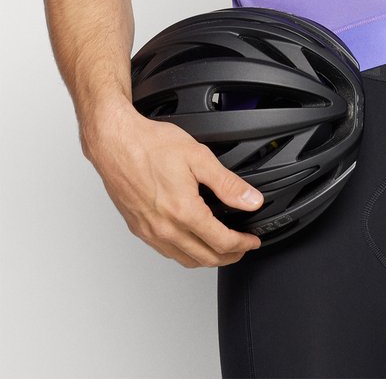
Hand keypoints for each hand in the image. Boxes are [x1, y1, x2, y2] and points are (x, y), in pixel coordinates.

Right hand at [81, 104, 264, 267]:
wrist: (115, 143)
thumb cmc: (150, 146)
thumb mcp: (198, 157)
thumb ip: (227, 184)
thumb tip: (250, 201)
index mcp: (183, 211)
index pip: (221, 242)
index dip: (242, 244)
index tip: (252, 240)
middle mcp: (165, 228)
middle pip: (204, 258)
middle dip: (229, 256)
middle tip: (242, 247)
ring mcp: (149, 231)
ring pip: (184, 259)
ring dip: (207, 259)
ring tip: (221, 249)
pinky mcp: (138, 228)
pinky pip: (166, 252)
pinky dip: (185, 253)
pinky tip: (190, 242)